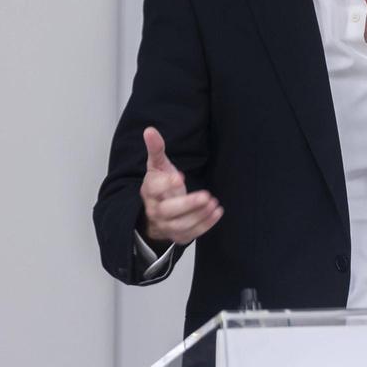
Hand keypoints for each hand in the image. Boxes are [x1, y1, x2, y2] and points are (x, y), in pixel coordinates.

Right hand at [139, 127, 222, 244]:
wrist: (156, 211)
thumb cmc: (160, 184)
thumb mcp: (158, 166)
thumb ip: (156, 148)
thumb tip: (150, 130)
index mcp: (149, 191)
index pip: (154, 189)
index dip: (166, 184)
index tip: (180, 176)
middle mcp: (154, 210)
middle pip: (167, 211)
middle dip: (188, 204)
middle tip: (206, 195)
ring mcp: (165, 225)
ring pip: (180, 225)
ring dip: (199, 215)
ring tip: (214, 204)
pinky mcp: (177, 236)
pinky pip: (190, 234)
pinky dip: (205, 225)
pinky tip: (217, 212)